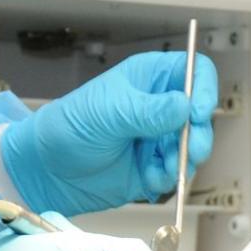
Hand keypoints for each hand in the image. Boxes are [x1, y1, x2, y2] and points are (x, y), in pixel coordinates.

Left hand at [2, 52, 219, 215]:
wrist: (47, 171)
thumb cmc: (68, 127)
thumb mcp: (108, 113)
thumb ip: (148, 111)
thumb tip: (185, 107)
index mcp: (149, 78)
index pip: (194, 71)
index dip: (203, 88)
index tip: (199, 112)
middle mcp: (159, 106)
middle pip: (200, 113)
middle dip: (198, 134)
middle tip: (189, 150)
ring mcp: (158, 137)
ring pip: (193, 146)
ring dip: (182, 160)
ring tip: (160, 169)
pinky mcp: (154, 166)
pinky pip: (177, 172)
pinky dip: (168, 178)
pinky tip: (147, 179)